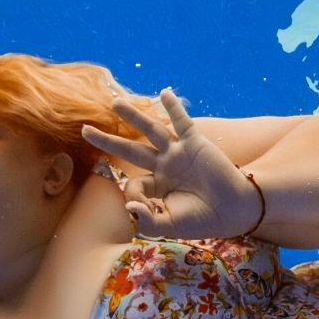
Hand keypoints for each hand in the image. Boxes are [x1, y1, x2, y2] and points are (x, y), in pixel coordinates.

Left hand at [81, 87, 261, 239]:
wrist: (235, 210)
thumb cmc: (204, 220)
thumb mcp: (171, 225)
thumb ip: (148, 221)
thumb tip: (129, 207)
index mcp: (158, 186)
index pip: (133, 183)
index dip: (133, 194)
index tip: (142, 208)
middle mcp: (165, 166)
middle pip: (130, 150)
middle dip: (107, 141)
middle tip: (84, 130)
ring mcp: (179, 153)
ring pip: (151, 131)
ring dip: (133, 117)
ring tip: (115, 103)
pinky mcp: (195, 143)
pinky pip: (182, 121)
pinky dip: (174, 107)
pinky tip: (164, 93)